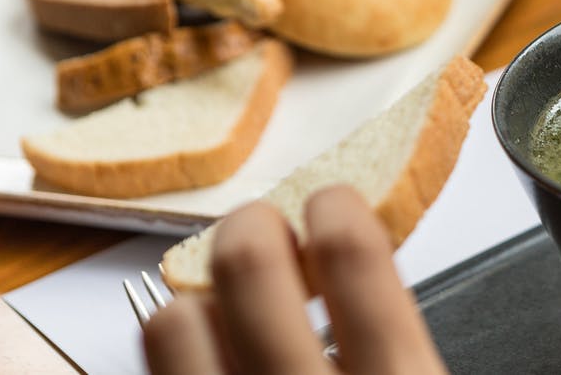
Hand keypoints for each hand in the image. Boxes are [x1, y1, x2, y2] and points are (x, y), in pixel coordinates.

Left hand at [142, 186, 446, 373]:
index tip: (335, 202)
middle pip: (248, 261)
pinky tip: (208, 353)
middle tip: (269, 231)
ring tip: (227, 304)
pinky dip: (180, 345)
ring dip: (199, 296)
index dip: (337, 206)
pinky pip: (156, 366)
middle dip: (257, 225)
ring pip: (174, 320)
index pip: (350, 250)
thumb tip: (372, 258)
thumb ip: (403, 336)